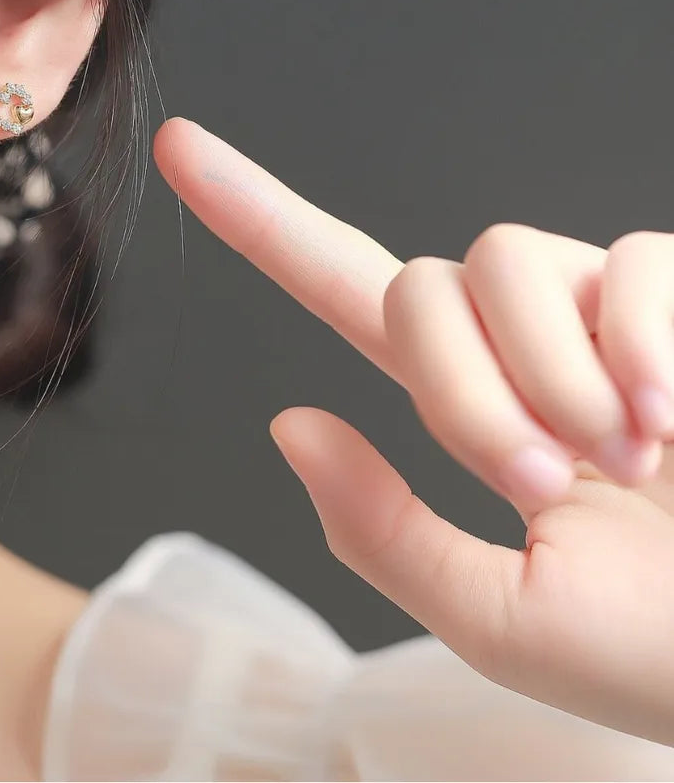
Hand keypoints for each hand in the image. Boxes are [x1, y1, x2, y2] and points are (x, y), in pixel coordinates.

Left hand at [153, 117, 673, 744]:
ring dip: (549, 378)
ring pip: (502, 258)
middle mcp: (514, 341)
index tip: (176, 148)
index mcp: (462, 407)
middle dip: (463, 393)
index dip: (257, 219)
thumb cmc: (653, 653)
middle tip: (542, 485)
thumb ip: (385, 531)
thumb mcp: (497, 618)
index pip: (338, 290)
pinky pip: (627, 259)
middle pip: (414, 286)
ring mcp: (596, 310)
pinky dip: (642, 345)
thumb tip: (289, 423)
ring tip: (625, 458)